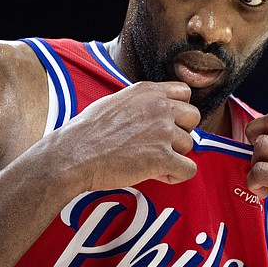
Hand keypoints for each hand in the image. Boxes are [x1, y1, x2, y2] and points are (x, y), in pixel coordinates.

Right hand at [55, 81, 199, 192]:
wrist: (74, 154)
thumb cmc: (87, 132)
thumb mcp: (115, 101)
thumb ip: (139, 102)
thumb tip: (150, 110)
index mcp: (148, 91)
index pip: (184, 92)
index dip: (178, 110)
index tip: (166, 122)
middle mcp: (160, 107)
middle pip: (193, 117)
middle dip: (180, 132)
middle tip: (160, 144)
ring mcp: (163, 132)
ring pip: (189, 145)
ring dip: (174, 155)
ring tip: (151, 161)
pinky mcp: (162, 158)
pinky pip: (188, 169)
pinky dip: (176, 175)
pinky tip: (158, 175)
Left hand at [245, 110, 267, 262]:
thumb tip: (257, 129)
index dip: (266, 126)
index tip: (262, 145)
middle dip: (254, 134)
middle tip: (253, 156)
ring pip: (263, 145)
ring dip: (254, 163)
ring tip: (262, 181)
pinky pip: (260, 170)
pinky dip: (253, 182)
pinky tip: (263, 193)